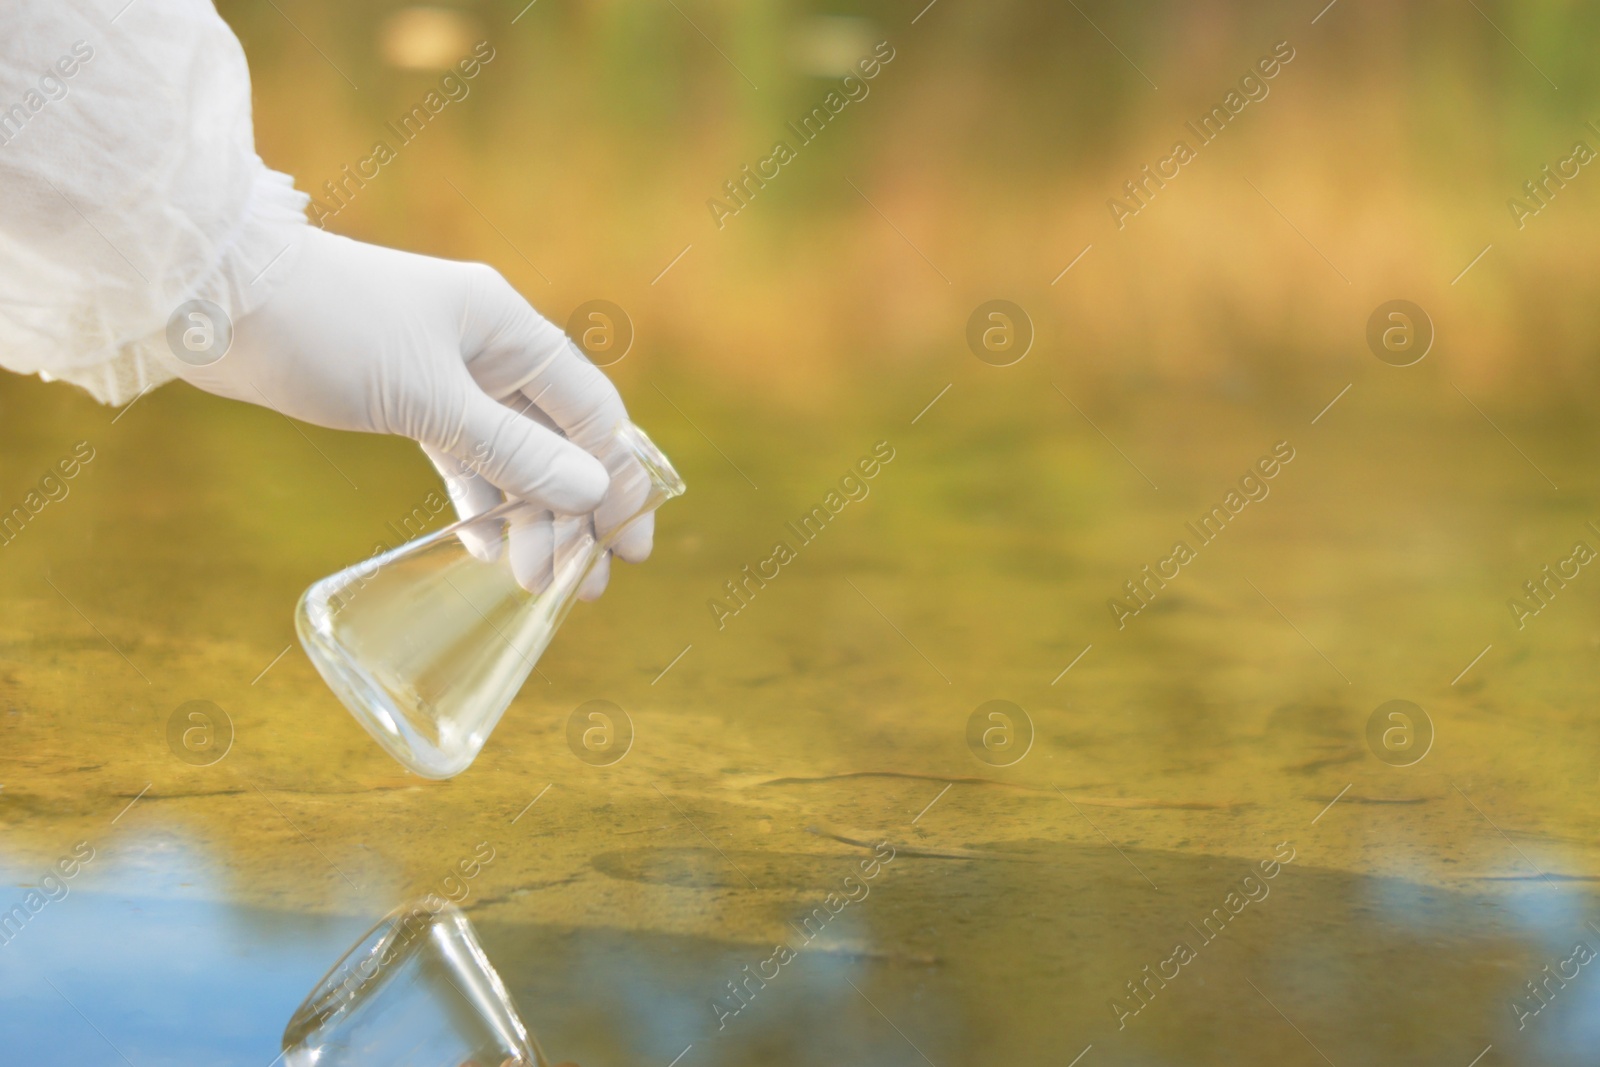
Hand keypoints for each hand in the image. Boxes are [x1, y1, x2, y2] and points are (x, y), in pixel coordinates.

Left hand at [173, 228, 651, 597]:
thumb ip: (512, 450)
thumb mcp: (430, 399)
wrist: (217, 301)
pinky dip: (481, 502)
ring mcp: (449, 373)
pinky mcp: (407, 396)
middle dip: (575, 514)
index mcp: (509, 327)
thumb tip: (592, 492)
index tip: (627, 545)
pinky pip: (465, 457)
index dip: (619, 479)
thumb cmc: (329, 330)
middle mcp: (489, 347)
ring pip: (511, 455)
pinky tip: (492, 549)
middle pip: (557, 440)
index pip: (592, 411)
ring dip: (530, 517)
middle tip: (585, 586)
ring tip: (541, 583)